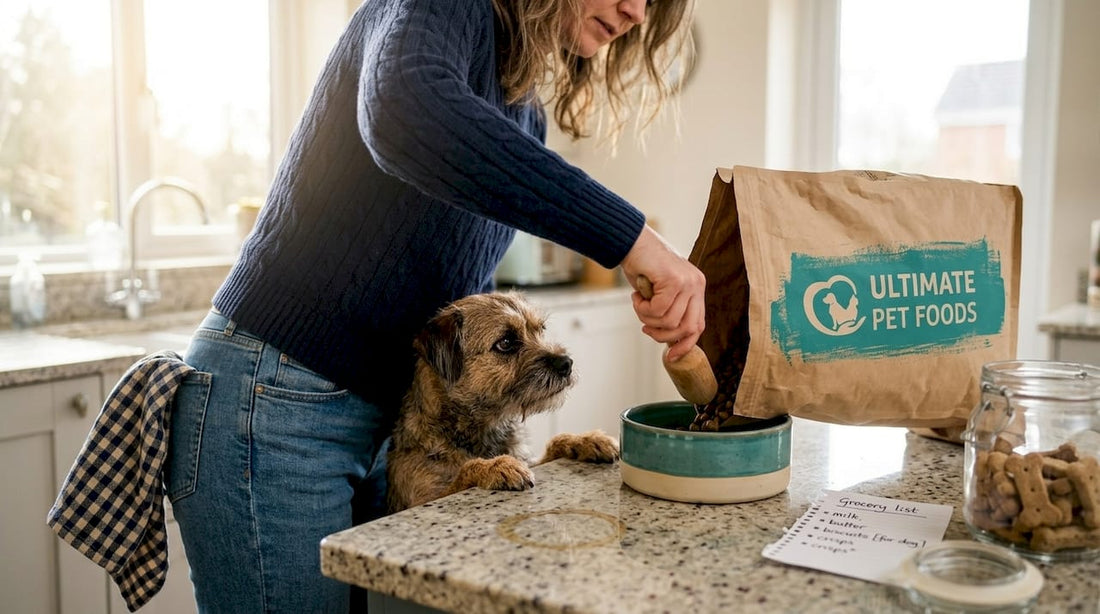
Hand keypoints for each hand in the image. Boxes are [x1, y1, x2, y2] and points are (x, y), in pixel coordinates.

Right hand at [619, 225, 705, 359]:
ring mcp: (687, 282)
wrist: (630, 241)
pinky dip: (642, 308)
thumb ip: (669, 309)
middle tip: (646, 327)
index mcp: (696, 288)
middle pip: (687, 328)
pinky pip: (658, 310)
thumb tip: (669, 339)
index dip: (685, 344)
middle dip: (663, 335)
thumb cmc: (641, 266)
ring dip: (648, 319)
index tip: (671, 356)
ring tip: (639, 304)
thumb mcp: (660, 291)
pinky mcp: (674, 280)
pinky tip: (636, 296)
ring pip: (669, 321)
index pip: (698, 325)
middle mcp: (697, 284)